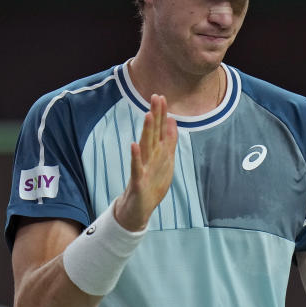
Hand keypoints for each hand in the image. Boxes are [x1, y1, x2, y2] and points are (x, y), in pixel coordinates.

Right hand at [114, 95, 177, 230]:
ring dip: (147, 131)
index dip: (161, 115)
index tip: (161, 96)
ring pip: (146, 147)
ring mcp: (143, 168)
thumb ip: (168, 141)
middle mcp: (149, 158)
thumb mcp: (165, 161)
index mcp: (156, 153)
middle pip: (153, 134)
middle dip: (155, 116)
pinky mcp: (138, 181)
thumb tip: (172, 120)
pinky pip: (137, 168)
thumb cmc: (151, 184)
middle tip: (155, 97)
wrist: (137, 210)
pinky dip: (136, 157)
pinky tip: (133, 145)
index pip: (160, 130)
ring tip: (148, 114)